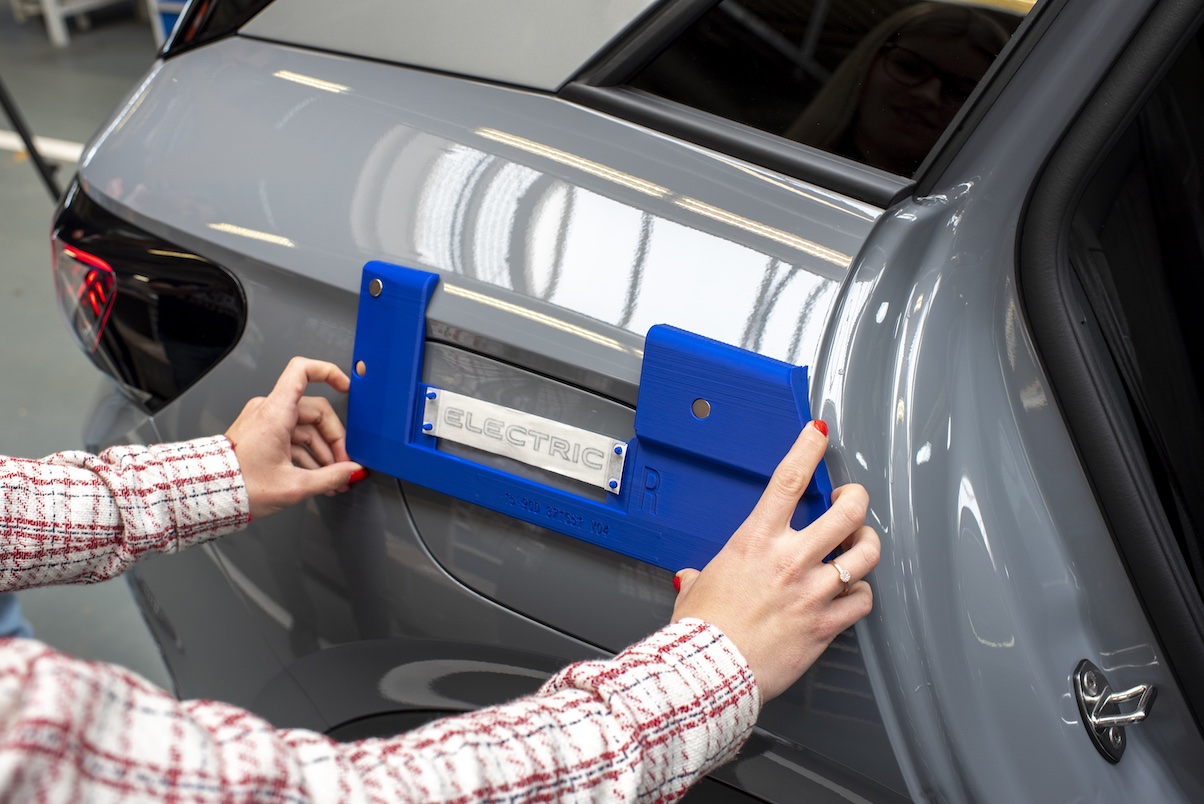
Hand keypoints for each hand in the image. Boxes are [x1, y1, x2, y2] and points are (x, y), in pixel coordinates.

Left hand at [225, 357, 364, 518]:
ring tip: (333, 479)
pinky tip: (318, 477)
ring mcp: (265, 422)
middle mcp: (268, 411)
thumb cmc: (240, 486)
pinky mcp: (262, 435)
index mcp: (275, 413)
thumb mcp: (293, 486)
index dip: (328, 372)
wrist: (210, 496)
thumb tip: (351, 471)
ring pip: (306, 429)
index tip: (346, 386)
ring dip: (323, 454)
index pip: (302, 372)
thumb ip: (330, 477)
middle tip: (344, 465)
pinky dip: (308, 456)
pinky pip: (293, 438)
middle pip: (315, 412)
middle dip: (334, 440)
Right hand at [672, 422, 878, 700]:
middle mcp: (789, 560)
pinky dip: (861, 594)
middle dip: (855, 498)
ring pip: (864, 554)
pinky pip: (862, 600)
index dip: (807, 450)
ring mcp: (812, 592)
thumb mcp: (695, 590)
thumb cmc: (699, 632)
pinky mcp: (824, 625)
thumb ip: (701, 577)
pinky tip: (852, 594)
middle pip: (846, 512)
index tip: (817, 434)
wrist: (710, 673)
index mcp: (755, 541)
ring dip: (867, 545)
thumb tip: (694, 579)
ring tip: (860, 544)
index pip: (788, 480)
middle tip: (851, 499)